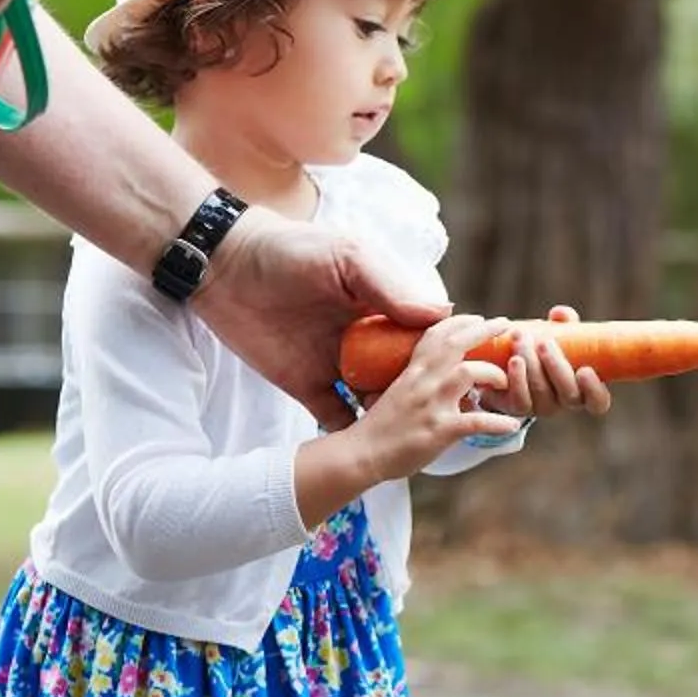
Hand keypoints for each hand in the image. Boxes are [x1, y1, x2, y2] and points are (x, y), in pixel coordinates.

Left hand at [196, 209, 446, 430]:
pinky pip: (336, 416)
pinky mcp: (307, 385)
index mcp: (383, 306)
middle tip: (444, 416)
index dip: (449, 355)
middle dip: (426, 396)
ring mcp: (338, 364)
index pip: (426, 336)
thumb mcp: (348, 258)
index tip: (473, 374)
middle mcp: (367, 338)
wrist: (223, 267)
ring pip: (377, 400)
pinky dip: (351, 432)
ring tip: (410, 436)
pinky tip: (368, 447)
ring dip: (393, 418)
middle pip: (406, 375)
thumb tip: (444, 313)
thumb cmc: (290, 249)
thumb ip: (391, 287)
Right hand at [351, 311, 523, 476]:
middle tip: (504, 324)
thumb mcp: (397, 392)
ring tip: (504, 384)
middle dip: (484, 329)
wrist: (360, 455)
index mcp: (413, 371)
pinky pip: (476, 422)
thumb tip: (443, 377)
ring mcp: (432, 404)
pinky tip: (511, 425)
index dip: (460, 321)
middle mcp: (423, 381)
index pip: (436, 334)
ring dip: (494, 374)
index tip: (478, 318)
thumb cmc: (380, 427)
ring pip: (470, 372)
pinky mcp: (440, 430)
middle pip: (457, 343)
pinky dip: (498, 422)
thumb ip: (419, 381)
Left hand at [482, 305, 614, 420]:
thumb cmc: (548, 348)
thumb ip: (565, 324)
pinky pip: (521, 399)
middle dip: (556, 367)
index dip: (594, 390)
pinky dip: (518, 378)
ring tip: (521, 338)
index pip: (598, 402)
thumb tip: (559, 313)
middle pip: (568, 394)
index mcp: (584, 389)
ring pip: (542, 392)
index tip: (585, 370)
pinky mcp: (520, 408)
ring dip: (532, 364)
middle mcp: (566, 403)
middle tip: (544, 343)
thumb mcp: (562, 335)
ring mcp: (543, 408)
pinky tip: (515, 360)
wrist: (512, 365)